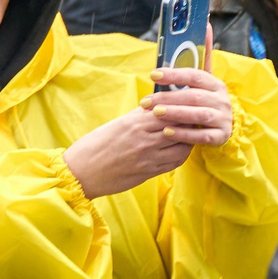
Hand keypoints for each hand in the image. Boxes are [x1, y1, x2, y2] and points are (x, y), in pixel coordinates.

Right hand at [64, 107, 192, 198]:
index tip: (188, 106)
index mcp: (135, 122)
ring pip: (182, 146)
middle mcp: (144, 139)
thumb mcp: (118, 124)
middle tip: (195, 120)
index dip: (182, 108)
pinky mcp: (148, 173)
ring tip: (189, 136)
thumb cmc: (96, 145)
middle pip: (179, 127)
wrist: (82, 172)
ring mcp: (148, 157)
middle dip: (190, 123)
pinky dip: (181, 156)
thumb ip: (140, 115)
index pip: (169, 111)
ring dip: (189, 141)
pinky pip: (174, 163)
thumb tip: (157, 106)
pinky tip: (180, 151)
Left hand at [143, 63, 233, 149]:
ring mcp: (223, 119)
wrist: (223, 127)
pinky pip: (201, 136)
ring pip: (199, 115)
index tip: (154, 75)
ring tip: (155, 113)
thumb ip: (202, 58)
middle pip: (194, 97)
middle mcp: (222, 100)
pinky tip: (167, 132)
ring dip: (176, 113)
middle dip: (168, 98)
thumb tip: (205, 29)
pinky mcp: (220, 136)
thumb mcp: (204, 83)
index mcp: (215, 84)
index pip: (195, 75)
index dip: (174, 74)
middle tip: (147, 101)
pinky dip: (184, 134)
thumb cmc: (205, 101)